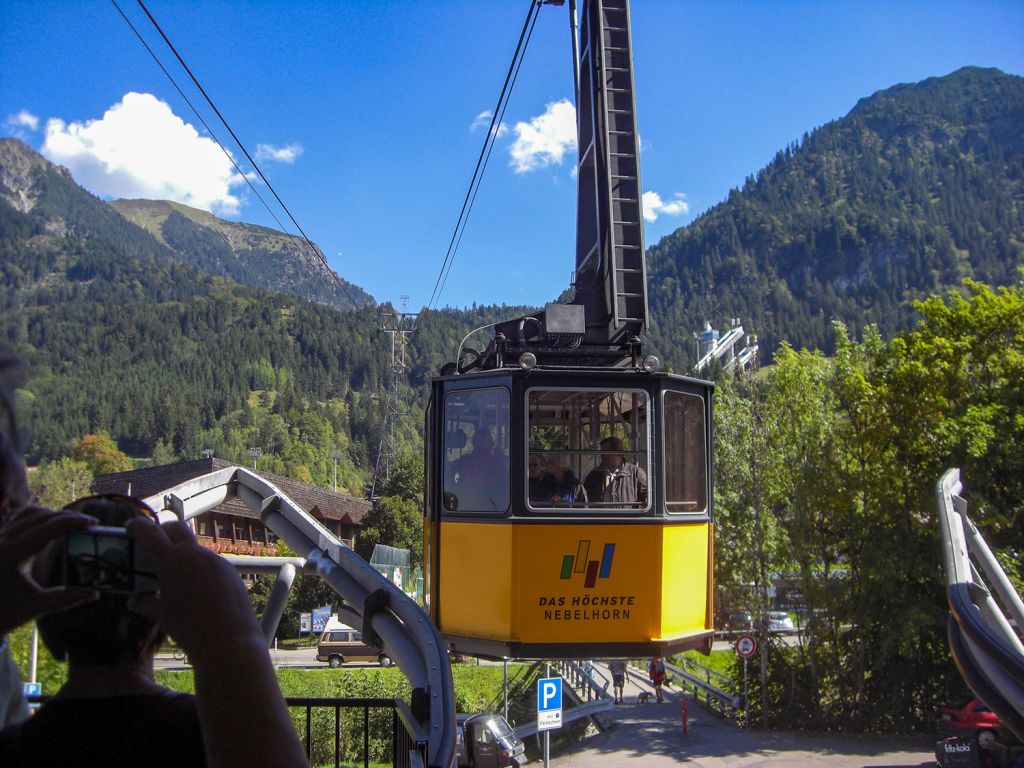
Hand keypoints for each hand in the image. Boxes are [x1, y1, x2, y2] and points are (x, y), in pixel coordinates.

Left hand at [0, 505, 98, 634]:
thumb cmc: (4, 612)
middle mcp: (2, 541)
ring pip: (29, 513)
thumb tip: (94, 594)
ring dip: (53, 514)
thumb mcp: (35, 607)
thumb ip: (65, 599)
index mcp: (11, 555)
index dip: (72, 522)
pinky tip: (49, 521)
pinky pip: (18, 517)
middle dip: (67, 517)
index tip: (93, 523)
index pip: (48, 528)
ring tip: (72, 522)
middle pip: (41, 517)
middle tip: (89, 523)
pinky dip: (37, 515)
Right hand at [126, 517, 262, 661]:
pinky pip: (209, 561)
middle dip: (162, 531)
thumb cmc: (189, 628)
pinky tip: (195, 587)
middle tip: (152, 545)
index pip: (150, 532)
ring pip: (193, 547)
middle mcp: (194, 554)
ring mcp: (214, 559)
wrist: (228, 639)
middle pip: (176, 528)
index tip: (130, 527)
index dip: (137, 526)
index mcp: (171, 561)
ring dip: (181, 552)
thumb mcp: (162, 614)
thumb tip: (134, 600)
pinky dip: (197, 566)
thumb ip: (146, 603)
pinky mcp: (229, 568)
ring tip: (173, 574)